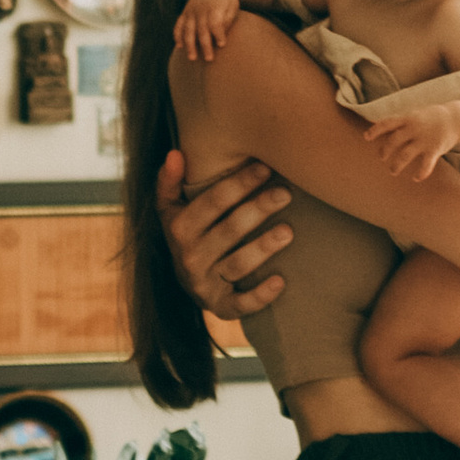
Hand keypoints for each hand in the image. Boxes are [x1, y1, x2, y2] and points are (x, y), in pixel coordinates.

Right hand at [156, 149, 291, 316]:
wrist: (187, 282)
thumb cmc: (189, 232)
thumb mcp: (171, 208)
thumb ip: (170, 181)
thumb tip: (175, 153)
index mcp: (180, 228)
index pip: (212, 202)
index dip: (239, 184)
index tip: (265, 167)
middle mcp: (190, 257)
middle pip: (229, 230)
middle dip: (258, 209)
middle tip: (285, 193)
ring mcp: (205, 284)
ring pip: (238, 265)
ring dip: (263, 247)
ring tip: (288, 231)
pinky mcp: (220, 307)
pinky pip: (240, 305)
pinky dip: (260, 295)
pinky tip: (281, 281)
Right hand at [174, 0, 242, 61]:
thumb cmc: (228, 0)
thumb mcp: (233, 6)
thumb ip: (228, 19)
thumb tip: (221, 35)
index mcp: (214, 6)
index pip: (215, 22)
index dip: (218, 34)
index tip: (222, 45)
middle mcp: (201, 8)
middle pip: (202, 29)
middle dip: (205, 45)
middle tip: (209, 59)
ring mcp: (191, 10)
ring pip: (188, 29)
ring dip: (189, 44)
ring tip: (192, 58)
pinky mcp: (185, 12)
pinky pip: (179, 24)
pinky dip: (177, 35)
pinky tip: (179, 47)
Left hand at [363, 104, 459, 181]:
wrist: (457, 118)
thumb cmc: (433, 117)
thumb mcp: (416, 113)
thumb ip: (402, 121)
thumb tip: (382, 125)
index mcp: (408, 118)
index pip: (387, 123)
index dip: (375, 130)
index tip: (366, 137)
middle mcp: (414, 128)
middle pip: (393, 141)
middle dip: (385, 151)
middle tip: (382, 158)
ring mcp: (424, 139)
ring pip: (405, 155)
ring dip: (397, 165)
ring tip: (393, 171)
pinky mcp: (435, 149)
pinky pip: (425, 164)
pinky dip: (420, 173)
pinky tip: (416, 178)